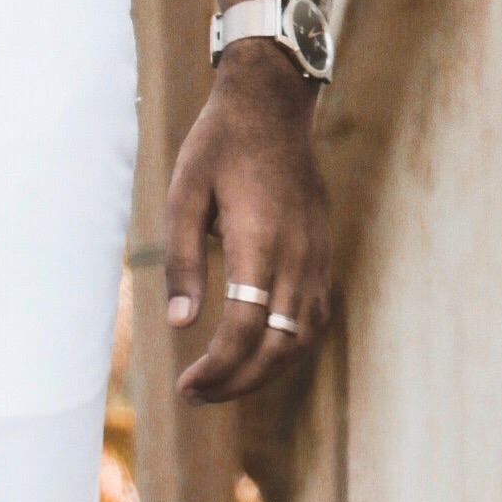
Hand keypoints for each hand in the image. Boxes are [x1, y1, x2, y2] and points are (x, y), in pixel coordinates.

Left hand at [163, 49, 331, 403]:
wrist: (272, 106)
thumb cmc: (219, 146)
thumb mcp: (184, 193)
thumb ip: (181, 259)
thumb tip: (179, 322)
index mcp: (260, 241)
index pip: (244, 328)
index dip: (217, 368)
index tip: (186, 386)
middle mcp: (296, 255)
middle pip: (277, 345)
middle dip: (238, 381)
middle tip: (197, 394)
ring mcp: (316, 256)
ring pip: (302, 338)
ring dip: (265, 370)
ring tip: (224, 382)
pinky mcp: (321, 252)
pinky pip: (313, 317)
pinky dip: (287, 346)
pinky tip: (257, 352)